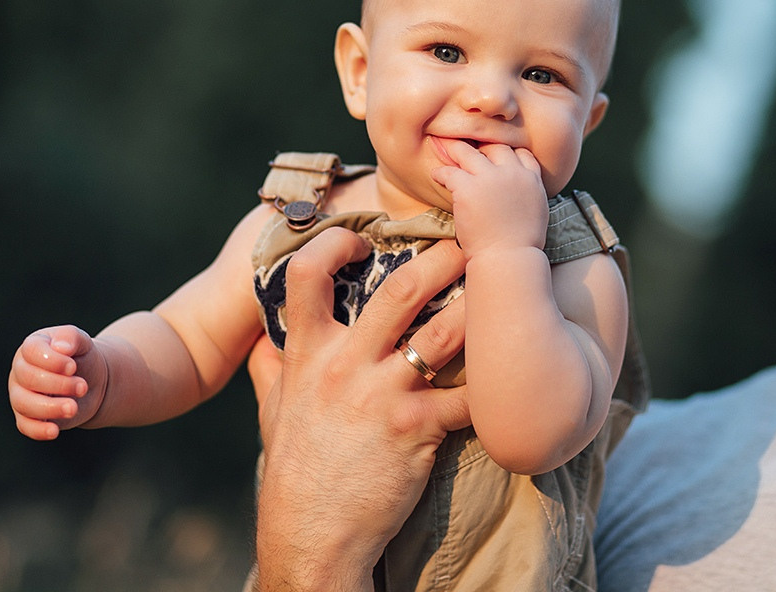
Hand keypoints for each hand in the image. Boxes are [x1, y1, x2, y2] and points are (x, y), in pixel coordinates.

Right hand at [8, 324, 107, 439]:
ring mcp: (21, 394)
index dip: (52, 361)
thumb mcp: (83, 342)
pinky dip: (38, 430)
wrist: (91, 382)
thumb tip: (61, 348)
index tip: (73, 367)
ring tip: (74, 407)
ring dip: (51, 407)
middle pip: (29, 379)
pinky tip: (54, 431)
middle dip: (58, 385)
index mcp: (32, 348)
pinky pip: (25, 426)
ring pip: (24, 403)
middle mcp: (21, 371)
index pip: (31, 352)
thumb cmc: (82, 358)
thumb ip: (71, 337)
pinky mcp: (27, 417)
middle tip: (83, 387)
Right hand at [253, 228, 468, 591]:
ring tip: (503, 290)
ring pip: (445, 333)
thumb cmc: (295, 470)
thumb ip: (270, 368)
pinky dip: (492, 383)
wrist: (311, 535)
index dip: (335, 243)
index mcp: (307, 353)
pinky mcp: (417, 429)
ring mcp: (383, 395)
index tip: (362, 239)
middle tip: (468, 243)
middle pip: (400, 290)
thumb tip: (261, 339)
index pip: (307, 275)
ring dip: (479, 306)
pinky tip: (514, 370)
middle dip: (442, 259)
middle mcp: (345, 365)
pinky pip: (467, 395)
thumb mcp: (273, 411)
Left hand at [430, 140, 547, 257]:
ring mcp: (490, 178)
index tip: (494, 156)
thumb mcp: (537, 214)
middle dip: (481, 146)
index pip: (521, 153)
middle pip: (495, 147)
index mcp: (532, 180)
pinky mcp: (469, 188)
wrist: (509, 258)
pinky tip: (435, 175)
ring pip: (468, 152)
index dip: (507, 153)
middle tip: (466, 146)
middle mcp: (513, 173)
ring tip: (442, 146)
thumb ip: (529, 195)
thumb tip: (520, 195)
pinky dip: (441, 172)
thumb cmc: (521, 246)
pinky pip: (450, 172)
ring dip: (455, 149)